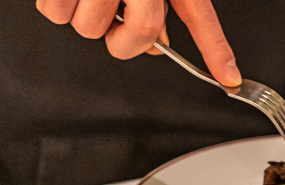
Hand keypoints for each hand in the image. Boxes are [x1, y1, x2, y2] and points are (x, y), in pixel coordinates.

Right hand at [35, 0, 241, 86]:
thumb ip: (160, 7)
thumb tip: (161, 45)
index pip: (199, 15)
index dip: (216, 50)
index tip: (230, 78)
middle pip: (135, 37)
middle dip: (120, 36)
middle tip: (114, 13)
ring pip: (89, 28)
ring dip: (83, 16)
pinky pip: (55, 12)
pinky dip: (56, 6)